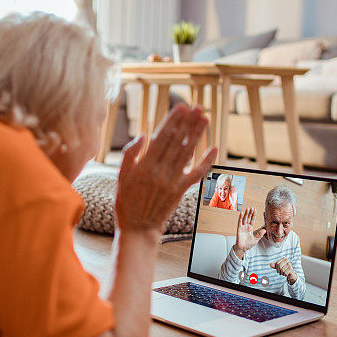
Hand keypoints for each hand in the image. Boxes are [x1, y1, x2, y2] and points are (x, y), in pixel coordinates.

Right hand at [116, 104, 216, 235]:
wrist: (138, 228)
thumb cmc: (126, 202)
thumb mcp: (121, 177)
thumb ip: (130, 155)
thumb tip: (143, 134)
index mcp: (144, 166)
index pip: (161, 138)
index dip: (173, 122)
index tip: (181, 107)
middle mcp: (160, 172)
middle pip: (177, 142)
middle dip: (187, 123)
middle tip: (197, 107)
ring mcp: (172, 181)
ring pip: (187, 153)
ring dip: (197, 135)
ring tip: (205, 118)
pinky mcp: (181, 191)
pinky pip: (196, 174)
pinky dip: (206, 161)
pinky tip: (214, 148)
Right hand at [233, 207, 265, 258]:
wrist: (242, 249)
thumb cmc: (248, 244)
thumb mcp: (256, 239)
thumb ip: (259, 234)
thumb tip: (264, 230)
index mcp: (250, 228)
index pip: (252, 220)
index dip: (253, 215)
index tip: (255, 210)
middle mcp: (246, 227)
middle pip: (248, 218)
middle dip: (250, 213)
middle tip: (252, 207)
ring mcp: (242, 227)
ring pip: (244, 219)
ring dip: (246, 214)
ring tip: (248, 208)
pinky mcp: (239, 229)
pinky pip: (240, 222)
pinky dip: (240, 218)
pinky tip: (242, 213)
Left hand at [270, 256, 296, 283]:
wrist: (290, 274)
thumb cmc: (284, 269)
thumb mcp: (278, 267)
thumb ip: (274, 266)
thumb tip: (270, 264)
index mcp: (284, 258)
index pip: (277, 262)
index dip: (276, 267)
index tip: (278, 270)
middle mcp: (287, 260)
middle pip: (279, 265)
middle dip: (278, 270)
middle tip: (280, 273)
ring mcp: (289, 264)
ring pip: (282, 269)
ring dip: (282, 273)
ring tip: (283, 273)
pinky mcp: (291, 269)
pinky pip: (285, 272)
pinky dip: (284, 274)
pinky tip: (286, 274)